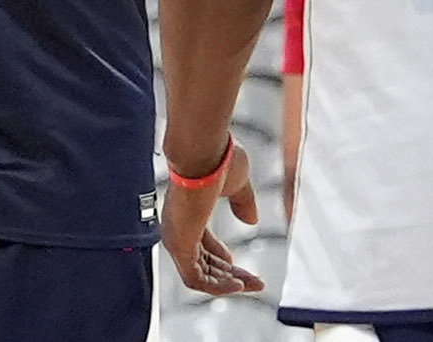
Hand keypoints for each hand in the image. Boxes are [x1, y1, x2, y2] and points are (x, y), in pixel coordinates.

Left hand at [161, 137, 266, 296]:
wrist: (203, 147)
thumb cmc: (218, 157)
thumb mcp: (237, 184)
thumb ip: (242, 202)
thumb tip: (251, 221)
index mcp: (189, 213)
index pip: (204, 248)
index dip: (225, 261)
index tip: (245, 270)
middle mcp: (178, 227)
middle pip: (204, 264)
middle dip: (232, 276)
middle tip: (257, 283)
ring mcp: (176, 236)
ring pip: (199, 275)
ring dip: (227, 284)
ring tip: (252, 285)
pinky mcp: (178, 243)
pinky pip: (195, 279)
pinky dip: (217, 286)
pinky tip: (239, 285)